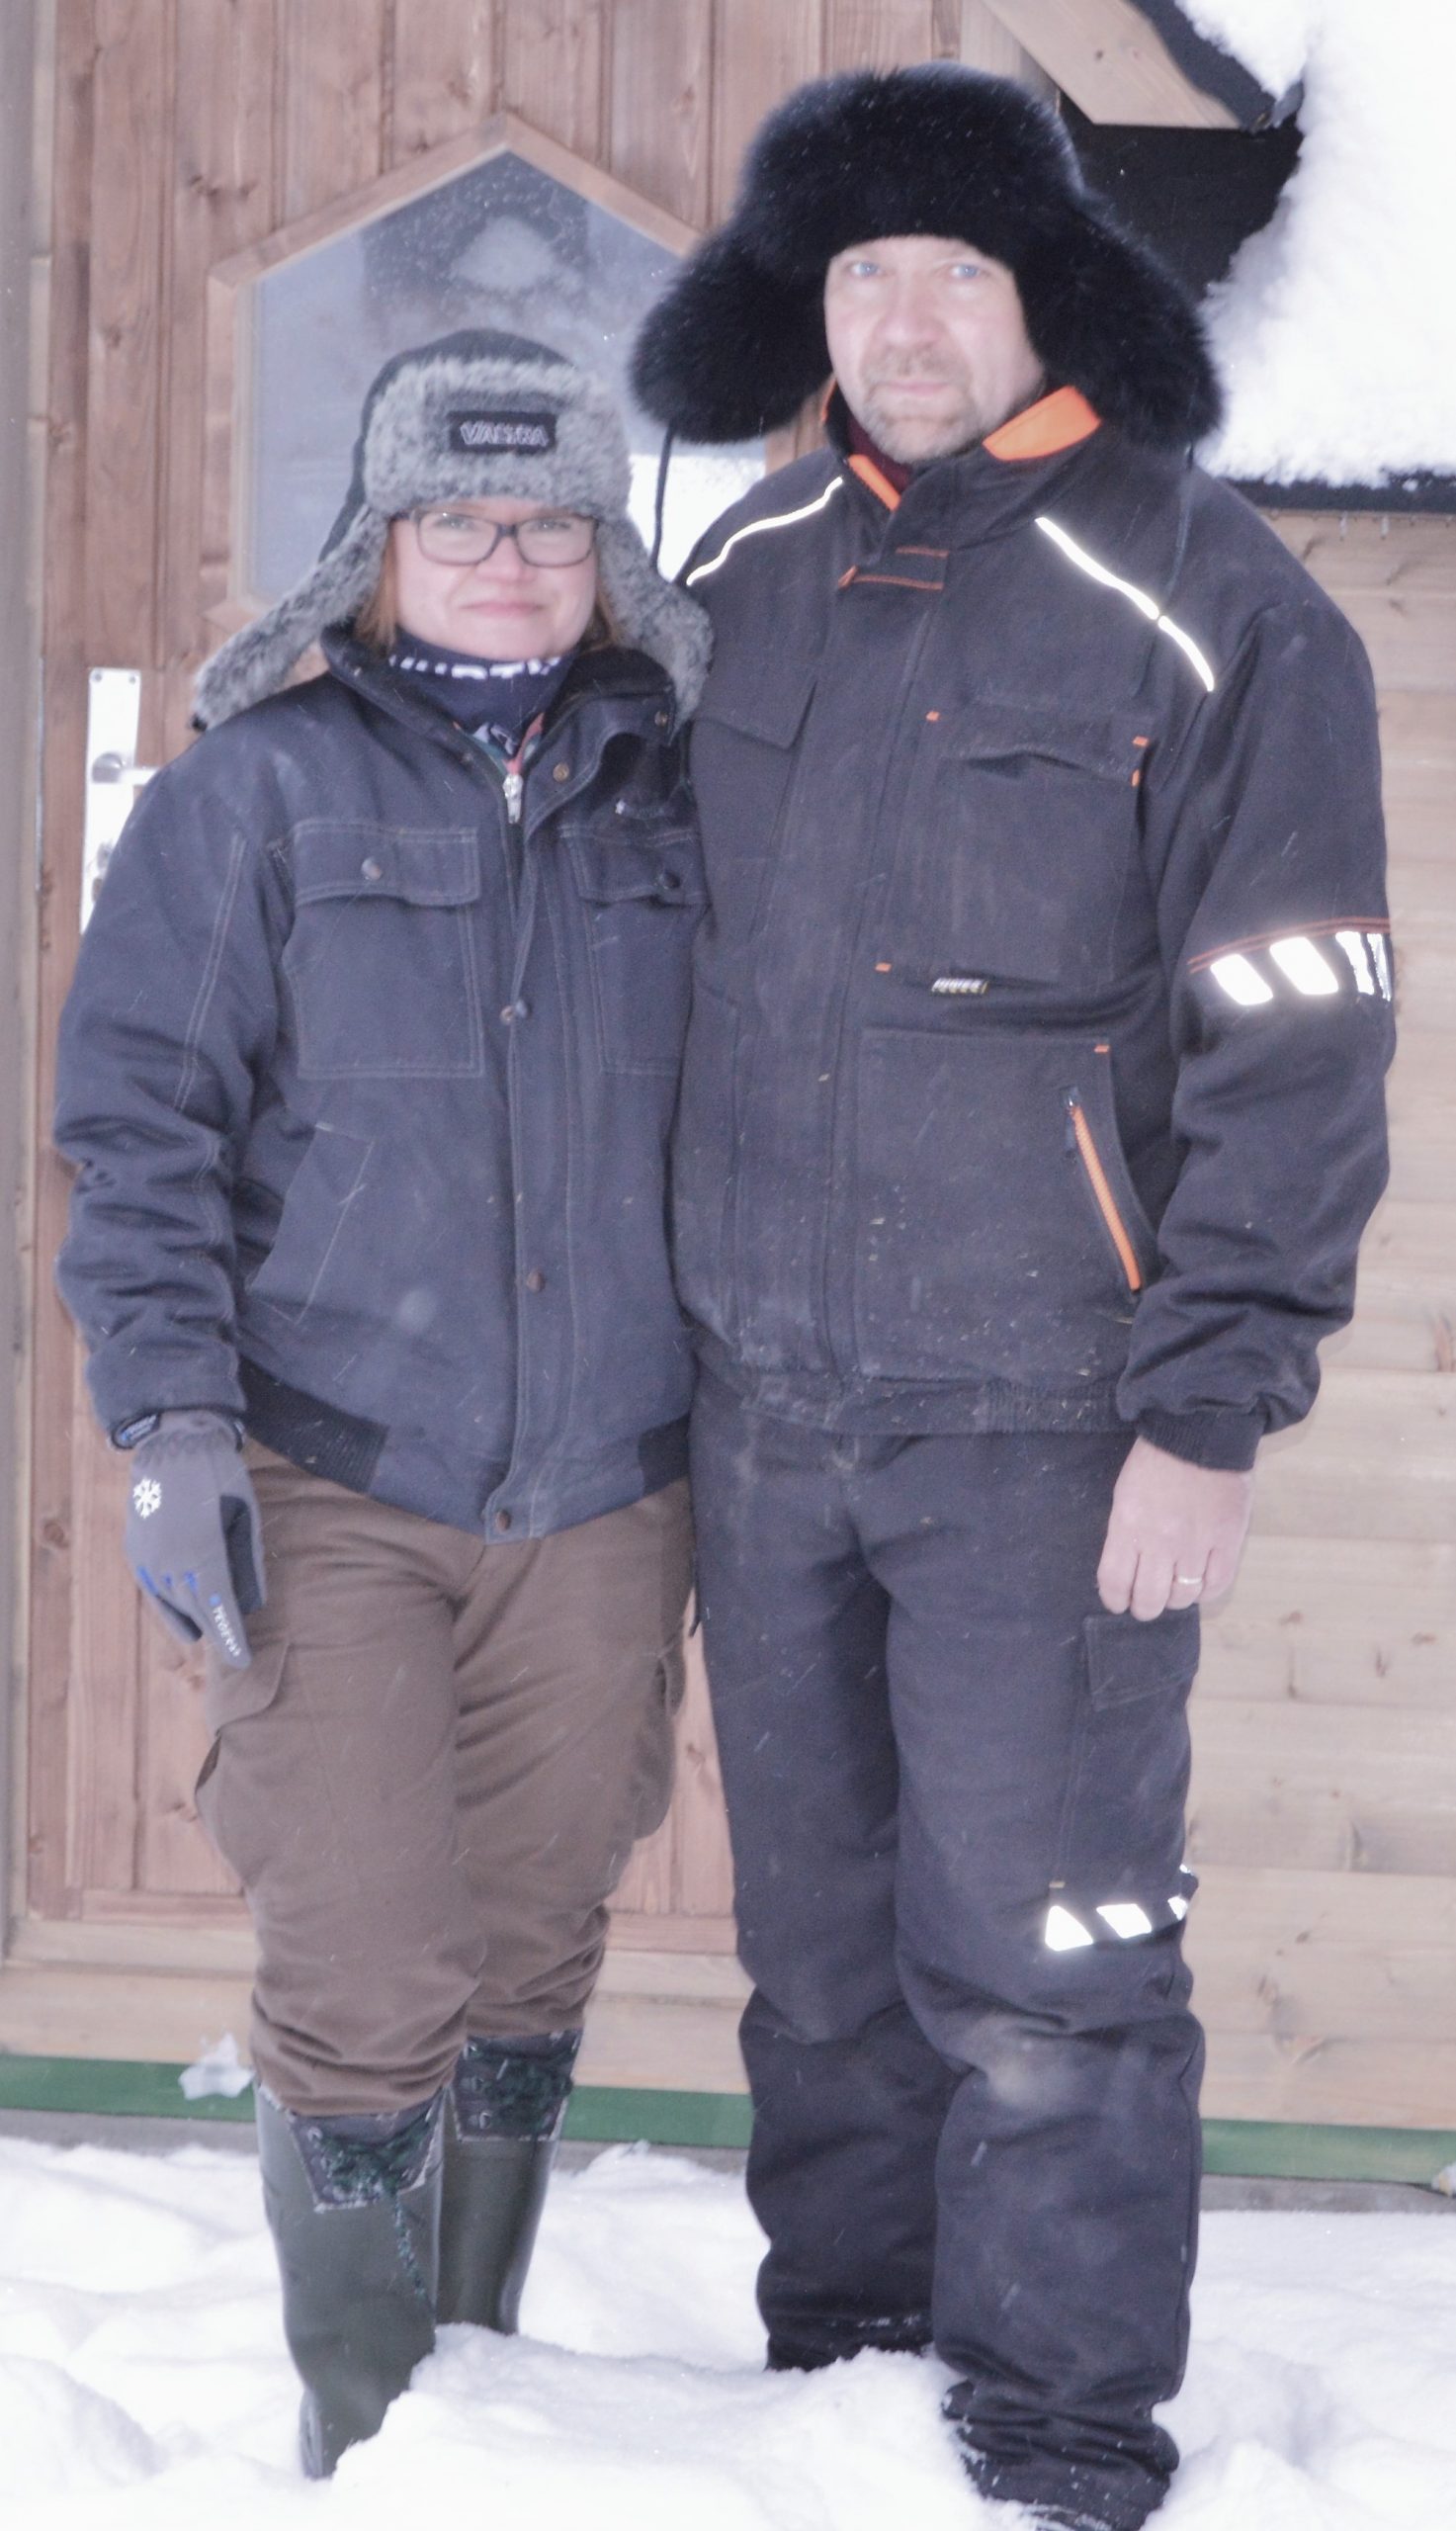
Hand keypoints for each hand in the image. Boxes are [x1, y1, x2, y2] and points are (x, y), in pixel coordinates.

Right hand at [123, 1410, 263, 1667]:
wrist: (172, 1443)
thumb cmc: (219, 1476)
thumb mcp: (244, 1516)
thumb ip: (247, 1563)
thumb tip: (252, 1603)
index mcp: (202, 1555)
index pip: (218, 1610)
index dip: (230, 1638)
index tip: (242, 1660)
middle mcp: (170, 1563)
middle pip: (194, 1610)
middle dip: (214, 1632)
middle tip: (232, 1651)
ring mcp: (147, 1557)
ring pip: (169, 1603)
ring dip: (188, 1621)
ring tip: (205, 1636)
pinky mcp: (134, 1548)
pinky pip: (151, 1587)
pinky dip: (166, 1604)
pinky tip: (179, 1615)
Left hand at [1097, 1435, 1253, 1621]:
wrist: (1201, 1431)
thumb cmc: (1156, 1459)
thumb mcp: (1125, 1493)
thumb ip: (1125, 1533)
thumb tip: (1127, 1568)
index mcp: (1129, 1526)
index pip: (1115, 1582)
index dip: (1115, 1599)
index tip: (1118, 1601)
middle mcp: (1160, 1542)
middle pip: (1150, 1599)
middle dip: (1144, 1607)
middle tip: (1146, 1603)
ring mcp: (1197, 1544)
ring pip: (1183, 1596)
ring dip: (1175, 1599)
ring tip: (1174, 1589)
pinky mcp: (1228, 1541)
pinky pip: (1216, 1584)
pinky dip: (1206, 1591)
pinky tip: (1200, 1583)